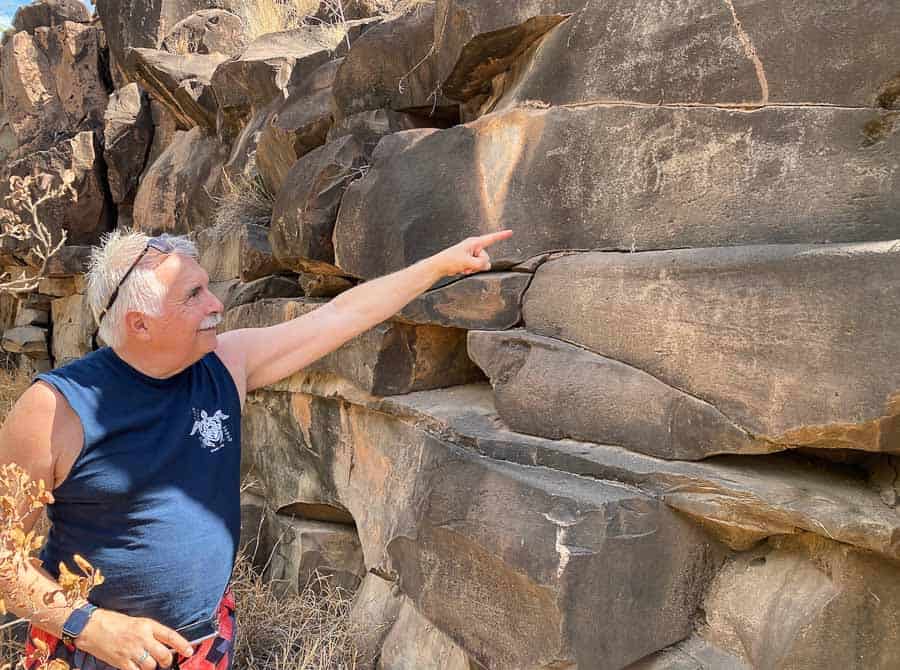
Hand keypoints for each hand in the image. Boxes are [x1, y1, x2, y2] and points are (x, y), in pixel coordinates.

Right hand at [75, 608, 193, 669]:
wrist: (91, 626)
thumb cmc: (112, 621)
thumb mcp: (136, 621)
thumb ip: (149, 632)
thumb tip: (162, 643)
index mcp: (147, 625)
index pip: (171, 636)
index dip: (183, 645)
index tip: (189, 651)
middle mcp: (142, 638)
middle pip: (164, 655)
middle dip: (166, 660)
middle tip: (164, 661)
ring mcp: (131, 651)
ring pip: (151, 666)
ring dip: (151, 667)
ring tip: (147, 663)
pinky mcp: (120, 662)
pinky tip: (135, 667)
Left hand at [433, 230, 513, 276]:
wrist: (440, 266)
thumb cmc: (450, 260)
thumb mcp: (468, 262)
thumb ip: (480, 263)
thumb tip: (487, 265)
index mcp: (474, 242)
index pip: (491, 238)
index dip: (502, 235)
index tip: (510, 232)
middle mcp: (474, 247)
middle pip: (486, 257)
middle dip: (478, 264)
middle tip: (467, 265)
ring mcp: (472, 254)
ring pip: (482, 264)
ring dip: (473, 268)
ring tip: (463, 267)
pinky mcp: (469, 260)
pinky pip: (476, 267)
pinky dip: (470, 270)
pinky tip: (462, 269)